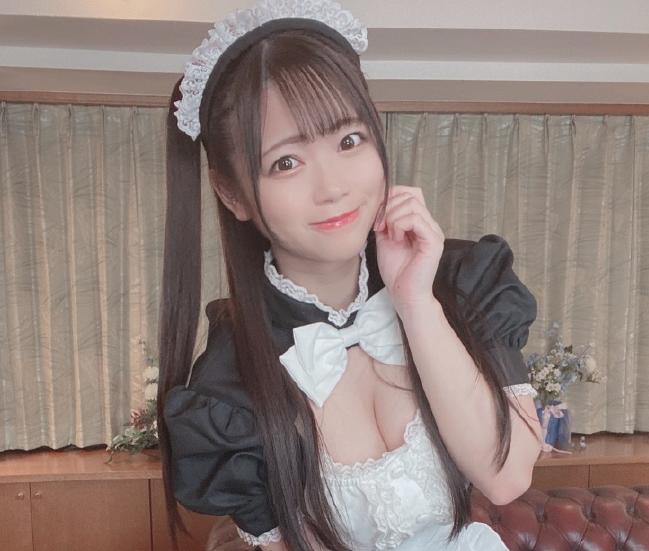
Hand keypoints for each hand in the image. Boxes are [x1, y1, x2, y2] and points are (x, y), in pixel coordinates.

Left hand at [374, 186, 443, 312]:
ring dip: (393, 217)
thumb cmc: (396, 270)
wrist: (403, 294)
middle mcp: (430, 224)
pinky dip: (400, 225)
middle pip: (411, 195)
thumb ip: (384, 219)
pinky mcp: (434, 241)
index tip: (378, 217)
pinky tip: (396, 239)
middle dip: (389, 207)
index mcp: (420, 222)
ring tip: (389, 235)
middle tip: (380, 227)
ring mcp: (434, 232)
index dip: (392, 197)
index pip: (411, 192)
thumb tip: (378, 203)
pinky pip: (416, 219)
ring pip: (413, 204)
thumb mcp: (385, 238)